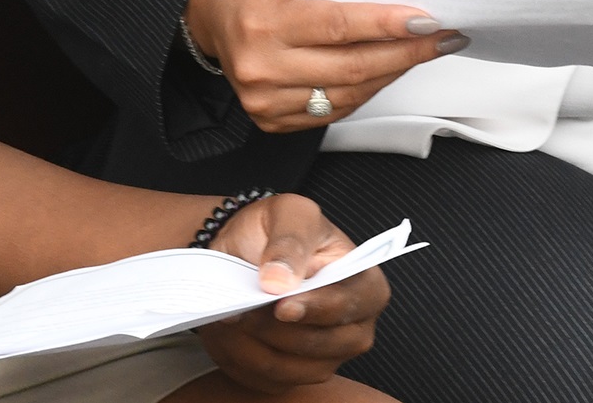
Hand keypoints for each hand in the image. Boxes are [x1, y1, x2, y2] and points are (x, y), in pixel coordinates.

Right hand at [184, 0, 466, 132]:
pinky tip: (388, 70)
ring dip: (392, 73)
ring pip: (348, 95)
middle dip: (406, 52)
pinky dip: (366, 91)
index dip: (386, 25)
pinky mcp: (271, 121)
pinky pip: (333, 111)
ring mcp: (264, 101)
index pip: (338, 26)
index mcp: (263, 22)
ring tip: (425, 51)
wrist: (208, 12)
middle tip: (444, 37)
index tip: (427, 20)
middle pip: (351, 67)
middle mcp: (261, 67)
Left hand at [194, 194, 386, 390]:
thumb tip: (280, 281)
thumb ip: (289, 240)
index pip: (353, 306)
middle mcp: (352, 328)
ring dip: (252, 344)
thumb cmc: (277, 228)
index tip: (282, 306)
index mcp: (364, 284)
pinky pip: (264, 379)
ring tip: (230, 315)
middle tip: (242, 309)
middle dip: (276, 329)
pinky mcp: (290, 375)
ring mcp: (323, 357)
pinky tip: (229, 330)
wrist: (243, 248)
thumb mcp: (288, 212)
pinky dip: (240, 357)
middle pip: (322, 347)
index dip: (317, 309)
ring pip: (289, 368)